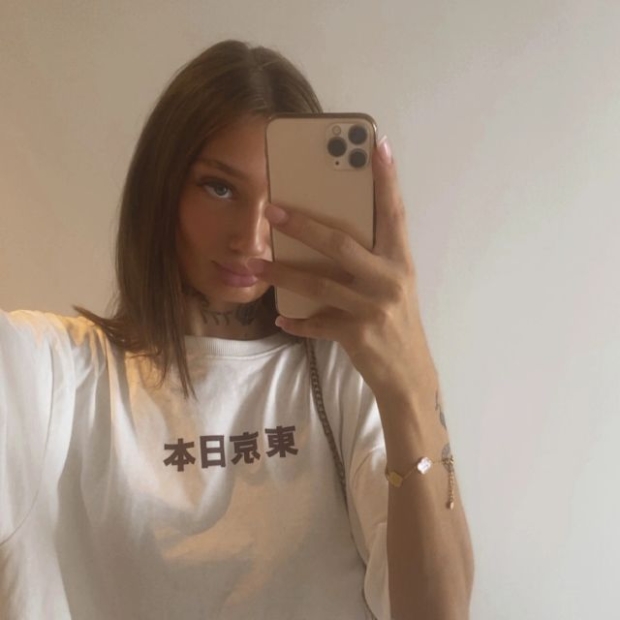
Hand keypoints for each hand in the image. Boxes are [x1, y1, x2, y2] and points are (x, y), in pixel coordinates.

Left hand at [249, 137, 436, 398]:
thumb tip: (328, 239)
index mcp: (400, 261)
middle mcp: (389, 279)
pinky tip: (282, 319)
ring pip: (319, 282)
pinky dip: (298, 321)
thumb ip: (371, 263)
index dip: (387, 180)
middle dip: (303, 226)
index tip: (377, 145)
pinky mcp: (357, 333)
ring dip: (283, 273)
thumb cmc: (398, 324)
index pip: (394, 213)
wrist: (408, 374)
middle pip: (340, 243)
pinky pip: (317, 322)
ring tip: (257, 266)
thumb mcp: (393, 287)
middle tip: (272, 211)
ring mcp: (373, 307)